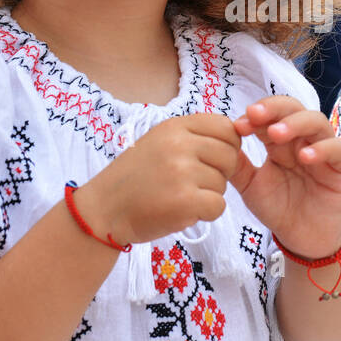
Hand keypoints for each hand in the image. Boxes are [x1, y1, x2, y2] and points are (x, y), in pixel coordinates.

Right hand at [72, 113, 240, 246]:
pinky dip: (206, 213)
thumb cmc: (135, 177)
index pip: (226, 127)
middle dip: (220, 172)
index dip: (227, 146)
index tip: (211, 160)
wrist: (103, 209)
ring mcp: (182, 172)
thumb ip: (193, 136)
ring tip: (180, 196)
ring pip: (223, 183)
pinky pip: (218, 206)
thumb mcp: (159, 141)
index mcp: (175, 126)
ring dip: (208, 194)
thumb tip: (237, 132)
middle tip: (194, 183)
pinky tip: (183, 211)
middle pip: (230, 155)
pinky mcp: (184, 200)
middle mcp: (179, 144)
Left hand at [229, 96, 340, 258]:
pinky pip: (338, 149)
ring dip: (296, 123)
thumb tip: (218, 142)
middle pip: (293, 108)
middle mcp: (302, 140)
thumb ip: (236, 165)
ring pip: (317, 122)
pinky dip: (322, 148)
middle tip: (255, 115)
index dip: (256, 114)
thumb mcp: (250, 186)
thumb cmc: (278, 209)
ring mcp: (323, 151)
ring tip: (276, 134)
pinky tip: (305, 157)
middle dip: (274, 108)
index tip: (239, 124)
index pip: (270, 115)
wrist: (302, 240)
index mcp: (279, 141)